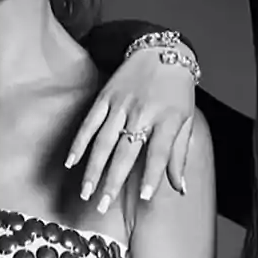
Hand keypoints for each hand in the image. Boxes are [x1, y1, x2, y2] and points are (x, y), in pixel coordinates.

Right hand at [67, 47, 196, 210]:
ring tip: (85, 192)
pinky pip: (89, 123)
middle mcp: (143, 113)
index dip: (151, 175)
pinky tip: (71, 162)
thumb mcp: (186, 121)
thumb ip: (178, 156)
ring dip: (93, 169)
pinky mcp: (105, 98)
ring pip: (104, 142)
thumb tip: (180, 188)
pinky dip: (79, 143)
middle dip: (113, 181)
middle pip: (125, 152)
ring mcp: (121, 105)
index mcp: (168, 119)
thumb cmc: (178, 91)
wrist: (161, 51)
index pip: (158, 152)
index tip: (144, 197)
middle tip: (103, 206)